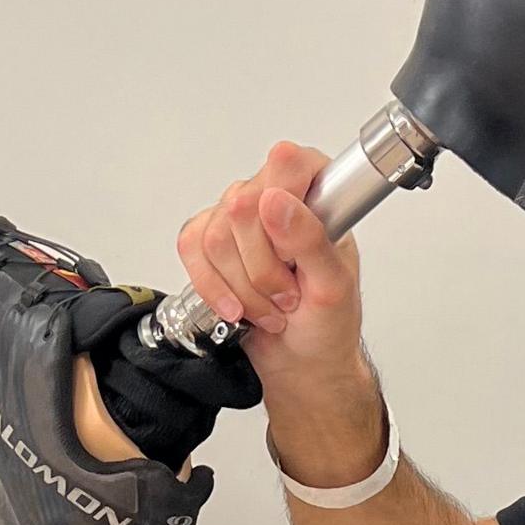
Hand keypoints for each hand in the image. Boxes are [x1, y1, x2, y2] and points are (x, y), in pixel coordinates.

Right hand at [175, 142, 364, 391]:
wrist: (301, 360)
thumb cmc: (327, 322)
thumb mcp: (333, 285)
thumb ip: (310, 240)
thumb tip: (275, 202)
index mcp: (318, 192)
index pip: (287, 164)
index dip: (282, 215)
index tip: (294, 257)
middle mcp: (275, 195)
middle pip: (242, 208)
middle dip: (263, 269)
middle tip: (289, 293)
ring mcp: (238, 217)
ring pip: (215, 237)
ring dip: (244, 287)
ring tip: (271, 304)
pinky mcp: (208, 241)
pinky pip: (191, 250)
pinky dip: (214, 288)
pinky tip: (238, 306)